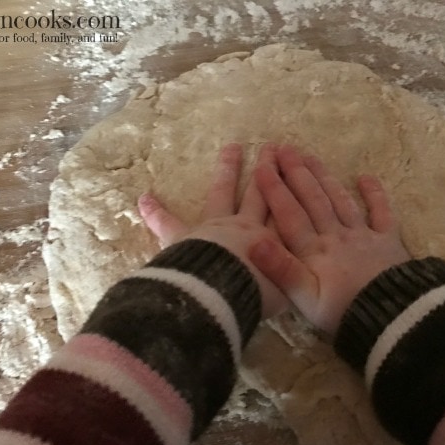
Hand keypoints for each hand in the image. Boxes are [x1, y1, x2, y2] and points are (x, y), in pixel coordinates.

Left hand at [138, 143, 288, 318]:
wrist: (225, 297)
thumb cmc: (256, 296)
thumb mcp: (280, 292)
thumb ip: (286, 281)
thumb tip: (301, 289)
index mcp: (267, 239)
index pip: (280, 210)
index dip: (287, 190)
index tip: (293, 168)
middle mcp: (244, 227)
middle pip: (258, 192)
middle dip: (266, 169)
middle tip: (271, 147)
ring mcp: (213, 227)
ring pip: (222, 192)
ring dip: (228, 170)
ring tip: (233, 146)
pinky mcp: (183, 237)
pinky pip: (165, 223)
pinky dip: (155, 212)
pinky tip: (144, 198)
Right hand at [248, 147, 410, 333]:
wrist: (391, 319)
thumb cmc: (342, 312)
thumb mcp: (304, 299)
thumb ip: (281, 269)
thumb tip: (254, 242)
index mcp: (314, 250)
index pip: (290, 214)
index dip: (275, 190)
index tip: (262, 167)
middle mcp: (336, 235)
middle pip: (313, 199)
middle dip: (297, 173)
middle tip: (284, 149)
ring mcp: (363, 235)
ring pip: (340, 200)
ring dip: (325, 177)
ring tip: (311, 156)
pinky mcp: (388, 240)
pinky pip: (382, 212)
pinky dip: (375, 194)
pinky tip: (366, 177)